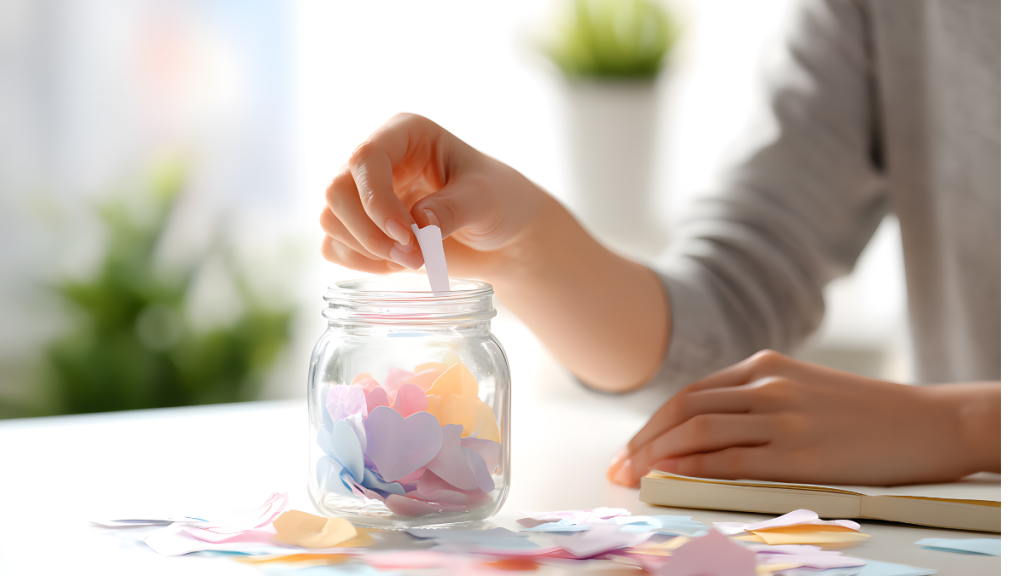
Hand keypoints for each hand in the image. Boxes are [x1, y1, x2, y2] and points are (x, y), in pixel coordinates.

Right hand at [320, 113, 550, 278]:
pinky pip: (334, 247)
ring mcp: (364, 195)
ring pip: (330, 220)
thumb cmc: (500, 202)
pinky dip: (361, 263)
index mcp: (405, 134)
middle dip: (369, 232)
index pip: (366, 158)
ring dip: (366, 250)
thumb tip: (417, 226)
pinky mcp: (360, 228)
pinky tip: (397, 266)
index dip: (377, 200)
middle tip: (413, 258)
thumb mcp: (486, 200)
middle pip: (337, 191)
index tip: (407, 235)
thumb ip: (451, 209)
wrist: (503, 236)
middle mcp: (378, 161)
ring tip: (414, 261)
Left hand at [607, 350, 1000, 486]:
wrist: (928, 423)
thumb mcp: (802, 387)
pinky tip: (670, 482)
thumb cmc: (863, 412)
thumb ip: (754, 399)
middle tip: (619, 468)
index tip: (630, 449)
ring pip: (699, 433)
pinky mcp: (800, 452)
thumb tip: (701, 431)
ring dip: (658, 457)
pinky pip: (731, 461)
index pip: (690, 394)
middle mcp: (767, 385)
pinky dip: (692, 471)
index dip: (653, 423)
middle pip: (684, 411)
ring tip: (635, 479)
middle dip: (644, 442)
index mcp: (764, 365)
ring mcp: (783, 417)